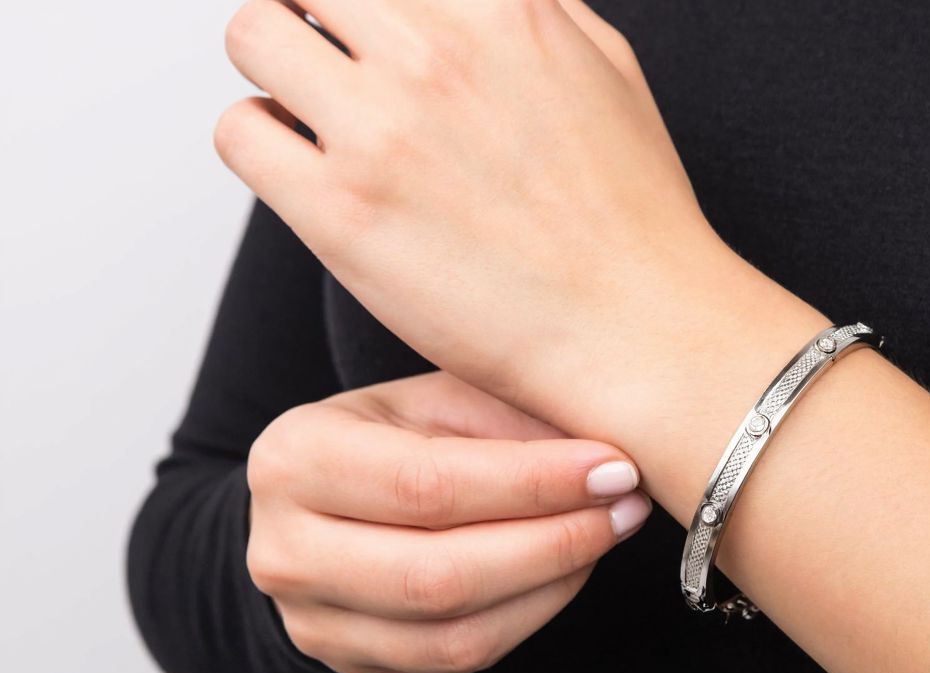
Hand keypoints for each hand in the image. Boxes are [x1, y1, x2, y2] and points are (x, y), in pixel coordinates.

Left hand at [214, 0, 810, 409]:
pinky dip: (264, 146)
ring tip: (316, 121)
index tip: (366, 30)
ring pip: (253, 36)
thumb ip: (533, 6)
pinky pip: (239, 132)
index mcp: (501, 7)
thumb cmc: (631, 216)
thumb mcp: (606, 69)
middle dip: (313, 19)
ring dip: (277, 73)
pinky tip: (312, 178)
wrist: (638, 331)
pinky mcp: (339, 211)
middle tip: (335, 70)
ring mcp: (380, 129)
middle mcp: (433, 52)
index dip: (366, 4)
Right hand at [245, 372, 650, 672]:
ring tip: (606, 535)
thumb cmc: (396, 434)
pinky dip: (530, 617)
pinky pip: (460, 661)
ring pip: (456, 633)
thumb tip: (605, 461)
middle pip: (439, 574)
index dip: (533, 483)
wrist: (328, 500)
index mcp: (296, 457)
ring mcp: (312, 623)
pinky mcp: (355, 666)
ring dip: (553, 586)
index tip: (614, 468)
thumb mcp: (439, 397)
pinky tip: (566, 571)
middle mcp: (284, 550)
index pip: (428, 485)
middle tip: (625, 507)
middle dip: (554, 543)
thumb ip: (509, 420)